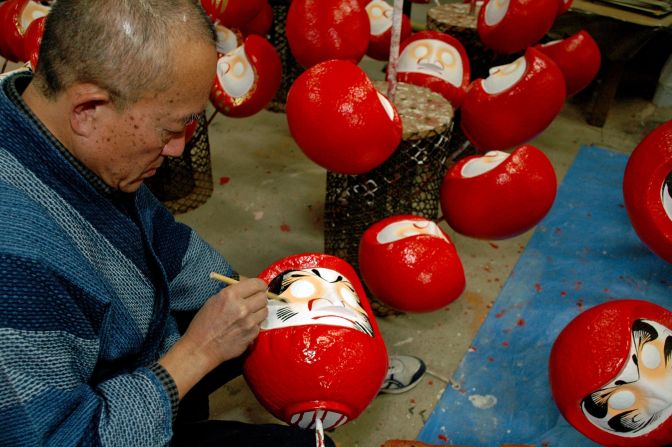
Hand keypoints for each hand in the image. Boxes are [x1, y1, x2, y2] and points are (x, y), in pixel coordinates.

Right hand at [159, 277, 268, 398]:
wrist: (202, 348)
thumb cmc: (204, 323)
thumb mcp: (214, 300)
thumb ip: (232, 292)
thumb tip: (248, 287)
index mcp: (231, 295)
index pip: (257, 284)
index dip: (259, 285)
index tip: (258, 288)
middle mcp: (242, 307)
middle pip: (263, 297)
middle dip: (259, 298)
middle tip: (253, 301)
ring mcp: (249, 322)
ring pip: (265, 310)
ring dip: (258, 311)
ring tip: (249, 314)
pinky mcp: (252, 334)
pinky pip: (260, 324)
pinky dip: (255, 324)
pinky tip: (245, 326)